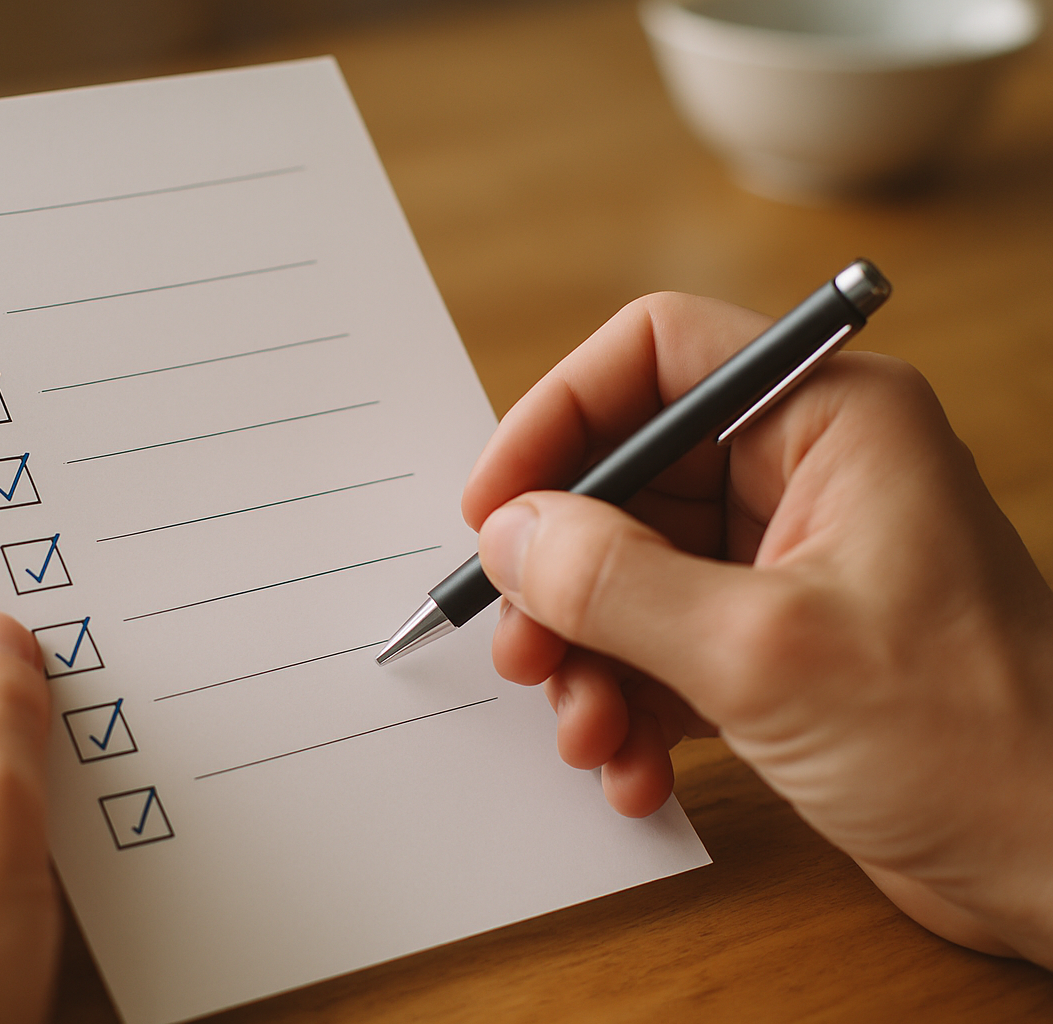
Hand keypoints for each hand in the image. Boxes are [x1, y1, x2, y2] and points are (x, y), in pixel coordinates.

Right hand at [464, 292, 1052, 964]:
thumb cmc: (974, 742)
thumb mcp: (761, 654)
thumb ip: (615, 583)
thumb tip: (511, 535)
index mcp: (829, 421)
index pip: (655, 357)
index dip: (559, 420)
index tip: (494, 507)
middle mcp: (805, 474)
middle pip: (627, 477)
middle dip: (563, 573)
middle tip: (524, 649)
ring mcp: (788, 561)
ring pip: (630, 571)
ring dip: (587, 655)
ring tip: (587, 733)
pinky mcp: (776, 641)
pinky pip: (660, 643)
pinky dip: (629, 702)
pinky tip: (634, 767)